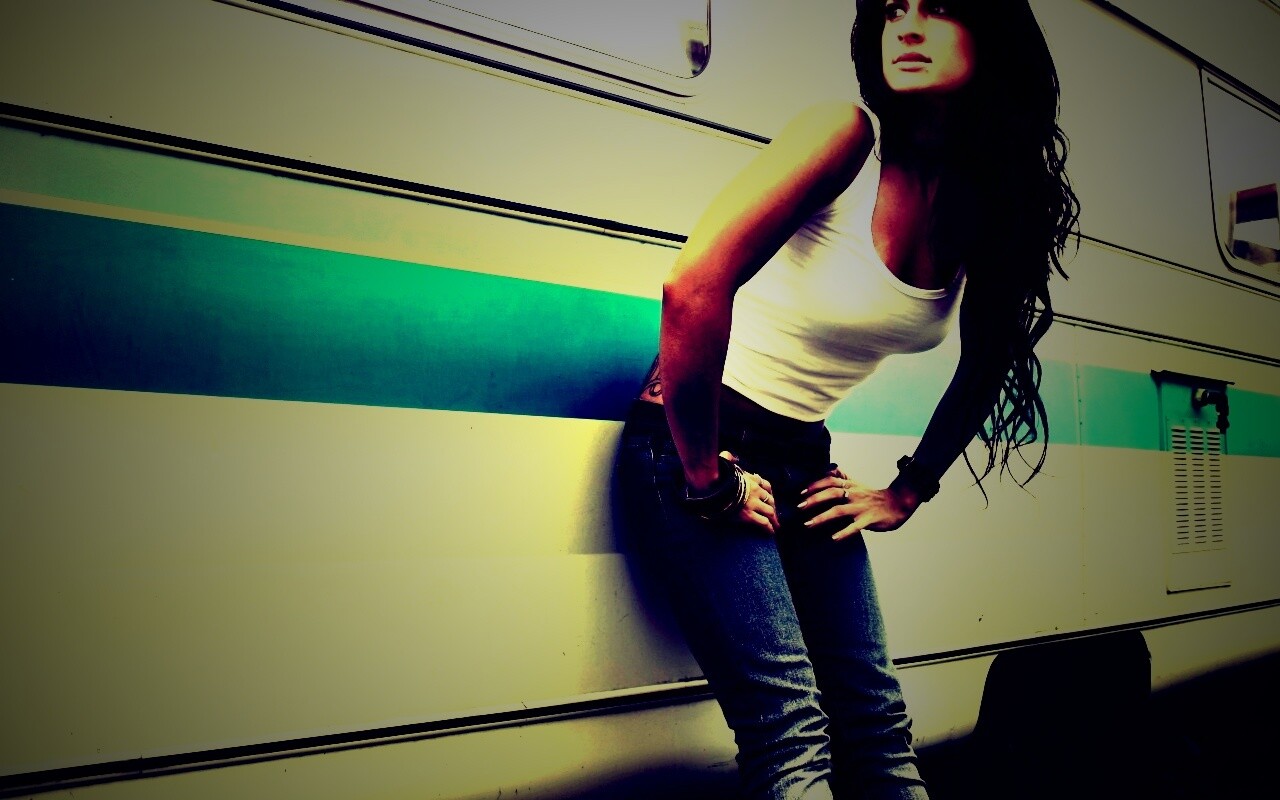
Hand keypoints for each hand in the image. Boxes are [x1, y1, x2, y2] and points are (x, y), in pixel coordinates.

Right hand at [721, 451, 780, 534]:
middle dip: (773, 508)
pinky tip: (771, 532)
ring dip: (774, 520)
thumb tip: (729, 455)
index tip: (769, 498)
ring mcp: (752, 503)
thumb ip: (728, 458)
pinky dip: (769, 528)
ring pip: (769, 511)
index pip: (766, 485)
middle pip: (770, 500)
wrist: (711, 487)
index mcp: (750, 478)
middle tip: (775, 516)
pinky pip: (763, 522)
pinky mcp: (748, 515)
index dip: (769, 493)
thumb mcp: (724, 464)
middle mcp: (755, 490)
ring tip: (776, 527)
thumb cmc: (715, 477)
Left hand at [797, 465, 918, 540]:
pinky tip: (833, 538)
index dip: (815, 485)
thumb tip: (828, 470)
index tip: (801, 492)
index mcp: (851, 486)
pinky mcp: (869, 520)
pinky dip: (843, 533)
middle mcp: (854, 494)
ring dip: (822, 517)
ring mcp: (861, 507)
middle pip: (831, 492)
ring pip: (839, 510)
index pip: (830, 480)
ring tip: (808, 524)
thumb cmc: (874, 497)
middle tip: (799, 507)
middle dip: (814, 499)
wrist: (898, 503)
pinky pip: (855, 527)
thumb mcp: (857, 485)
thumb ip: (843, 479)